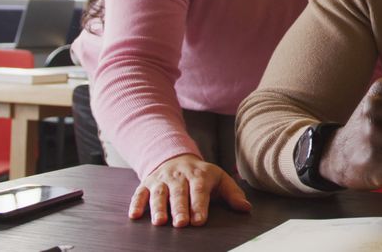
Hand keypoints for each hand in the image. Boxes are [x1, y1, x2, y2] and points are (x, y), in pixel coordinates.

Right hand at [128, 154, 251, 226]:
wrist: (176, 157)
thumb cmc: (201, 175)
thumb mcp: (219, 179)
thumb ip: (233, 193)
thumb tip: (246, 208)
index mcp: (199, 175)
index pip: (199, 190)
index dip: (199, 205)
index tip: (199, 221)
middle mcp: (179, 176)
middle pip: (179, 192)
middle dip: (179, 208)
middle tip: (180, 224)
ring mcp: (161, 179)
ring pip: (159, 193)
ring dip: (158, 207)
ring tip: (159, 222)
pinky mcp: (147, 183)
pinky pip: (140, 193)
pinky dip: (137, 203)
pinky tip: (135, 215)